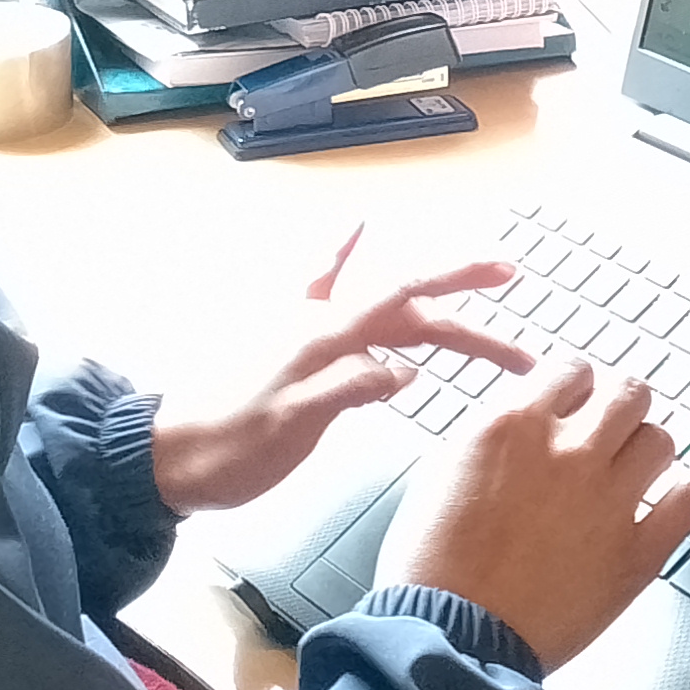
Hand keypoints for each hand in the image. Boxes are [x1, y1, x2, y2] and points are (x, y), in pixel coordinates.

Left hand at [147, 227, 530, 514]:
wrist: (168, 460)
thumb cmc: (226, 446)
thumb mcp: (292, 424)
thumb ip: (348, 389)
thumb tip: (406, 372)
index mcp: (321, 334)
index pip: (399, 293)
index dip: (453, 279)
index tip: (502, 272)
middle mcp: (319, 324)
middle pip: (406, 311)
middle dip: (467, 320)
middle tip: (520, 344)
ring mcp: (308, 335)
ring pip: (388, 319)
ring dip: (441, 327)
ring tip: (492, 346)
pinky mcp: (297, 353)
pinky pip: (340, 307)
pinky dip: (355, 271)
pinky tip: (355, 230)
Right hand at [380, 357, 689, 674]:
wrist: (450, 637)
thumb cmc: (433, 567)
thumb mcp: (440, 471)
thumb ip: (491, 433)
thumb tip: (523, 416)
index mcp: (513, 427)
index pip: (568, 369)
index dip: (575, 381)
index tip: (577, 393)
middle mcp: (568, 453)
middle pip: (625, 393)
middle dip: (619, 401)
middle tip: (613, 417)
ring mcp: (609, 502)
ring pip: (660, 439)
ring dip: (649, 443)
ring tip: (639, 456)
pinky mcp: (637, 553)